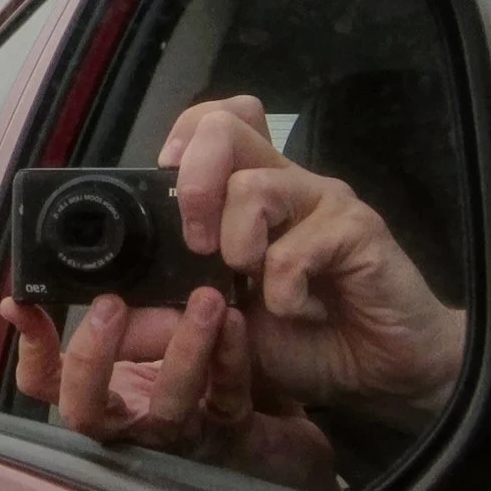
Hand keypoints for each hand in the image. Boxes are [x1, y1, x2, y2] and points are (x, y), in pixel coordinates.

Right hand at [0, 289, 338, 490]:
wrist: (279, 417)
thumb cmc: (204, 367)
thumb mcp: (154, 329)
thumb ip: (126, 307)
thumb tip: (103, 256)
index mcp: (106, 393)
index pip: (46, 386)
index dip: (28, 353)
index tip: (21, 306)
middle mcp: (132, 418)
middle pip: (85, 410)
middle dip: (90, 358)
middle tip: (108, 304)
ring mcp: (181, 428)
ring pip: (167, 404)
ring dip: (181, 350)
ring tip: (202, 300)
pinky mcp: (231, 427)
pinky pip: (227, 393)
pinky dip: (229, 356)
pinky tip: (233, 319)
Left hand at [161, 96, 463, 414]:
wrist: (380, 369)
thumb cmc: (303, 339)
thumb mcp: (221, 330)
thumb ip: (170, 319)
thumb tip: (110, 318)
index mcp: (252, 190)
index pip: (215, 120)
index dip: (182, 138)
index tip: (167, 185)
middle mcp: (285, 183)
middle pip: (226, 126)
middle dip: (194, 183)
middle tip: (198, 244)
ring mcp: (322, 201)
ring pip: (254, 184)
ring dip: (237, 244)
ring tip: (252, 283)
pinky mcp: (357, 230)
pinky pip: (299, 246)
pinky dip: (284, 290)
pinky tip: (301, 311)